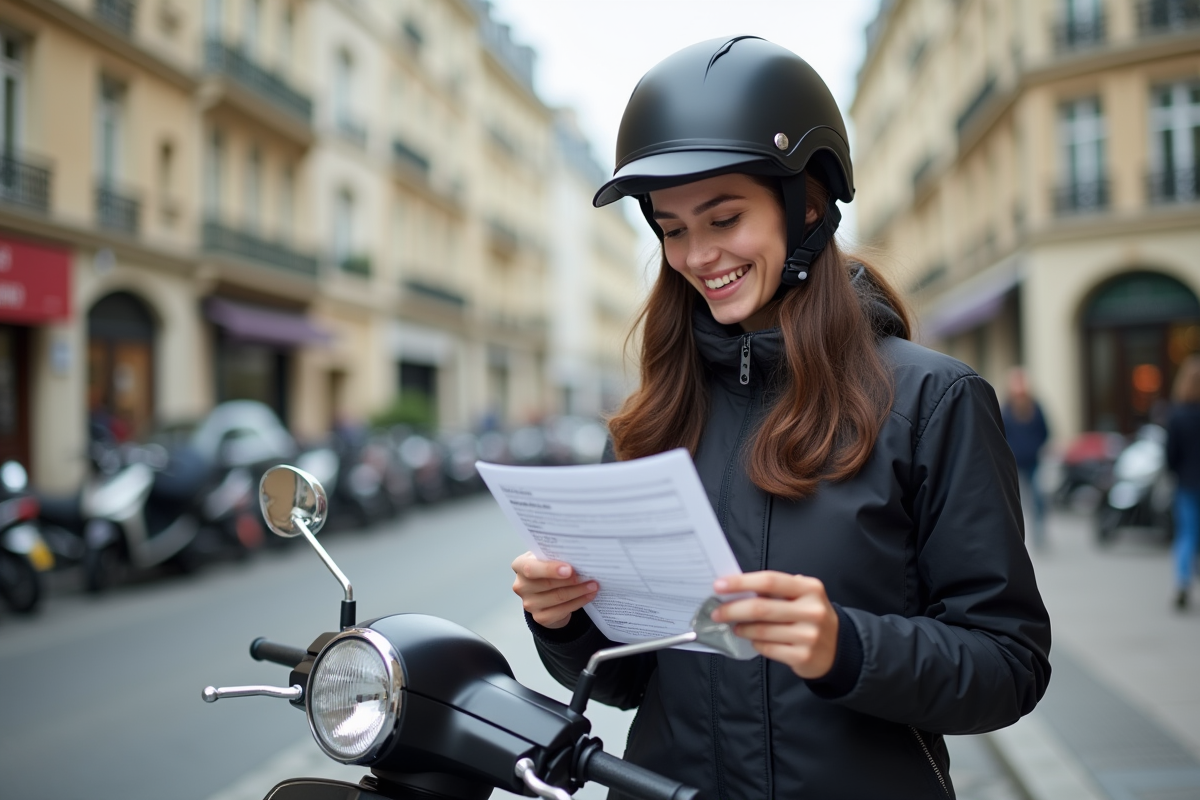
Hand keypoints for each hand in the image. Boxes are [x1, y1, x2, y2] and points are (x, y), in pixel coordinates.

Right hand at [511, 551, 598, 628]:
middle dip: (570, 580)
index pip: (531, 568)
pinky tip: (589, 595)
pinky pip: (562, 610)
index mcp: (520, 565)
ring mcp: (529, 603)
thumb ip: (556, 555)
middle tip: (589, 576)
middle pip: (547, 584)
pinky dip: (578, 602)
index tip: (570, 569)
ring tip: (593, 585)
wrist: (546, 590)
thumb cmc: (548, 567)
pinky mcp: (540, 617)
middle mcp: (521, 585)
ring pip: (558, 598)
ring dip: (579, 591)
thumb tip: (578, 556)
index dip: (550, 569)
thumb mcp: (547, 557)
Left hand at [711, 571, 838, 679]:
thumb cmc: (810, 616)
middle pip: (761, 608)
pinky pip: (767, 648)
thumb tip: (737, 589)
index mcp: (810, 588)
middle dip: (733, 610)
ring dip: (742, 629)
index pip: (770, 581)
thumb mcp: (802, 596)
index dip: (741, 582)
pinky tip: (754, 639)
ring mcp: (808, 635)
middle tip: (717, 612)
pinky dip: (755, 643)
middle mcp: (812, 610)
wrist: (838, 649)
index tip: (719, 585)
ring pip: (761, 631)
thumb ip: (776, 590)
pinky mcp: (803, 656)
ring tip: (736, 627)